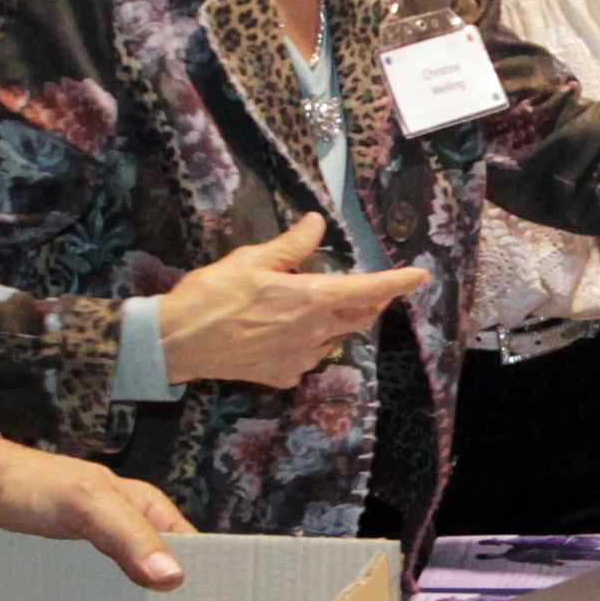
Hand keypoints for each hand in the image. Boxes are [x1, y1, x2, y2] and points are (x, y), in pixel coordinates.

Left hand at [0, 439, 188, 587]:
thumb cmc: (31, 484)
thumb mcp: (86, 503)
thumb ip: (128, 534)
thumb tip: (173, 577)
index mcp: (146, 511)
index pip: (191, 552)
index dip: (201, 582)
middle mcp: (127, 537)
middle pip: (161, 582)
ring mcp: (98, 560)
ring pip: (128, 598)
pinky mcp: (69, 579)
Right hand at [156, 216, 432, 387]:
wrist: (178, 343)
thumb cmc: (212, 295)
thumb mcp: (251, 260)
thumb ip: (291, 246)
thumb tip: (317, 223)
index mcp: (309, 299)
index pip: (367, 290)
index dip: (397, 283)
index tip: (420, 276)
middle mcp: (313, 332)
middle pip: (357, 317)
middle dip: (369, 303)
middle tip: (371, 290)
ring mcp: (300, 359)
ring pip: (332, 339)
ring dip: (333, 323)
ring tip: (307, 309)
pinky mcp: (282, 376)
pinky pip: (306, 359)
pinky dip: (304, 344)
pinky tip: (279, 335)